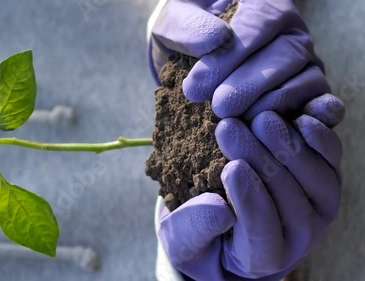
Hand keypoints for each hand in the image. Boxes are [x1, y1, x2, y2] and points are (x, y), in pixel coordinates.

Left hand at [151, 0, 327, 119]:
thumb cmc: (185, 35)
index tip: (196, 88)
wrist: (189, 58)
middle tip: (220, 108)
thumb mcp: (174, 22)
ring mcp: (305, 60)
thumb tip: (216, 39)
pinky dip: (308, 119)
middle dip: (251, 84)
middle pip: (286, 54)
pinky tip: (276, 131)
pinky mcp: (310, 91)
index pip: (258, 23)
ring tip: (236, 121)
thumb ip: (189, 26)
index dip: (229, 57)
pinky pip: (321, 104)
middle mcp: (291, 29)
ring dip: (271, 104)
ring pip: (306, 80)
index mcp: (263, 2)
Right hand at [158, 109, 341, 279]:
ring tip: (259, 118)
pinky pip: (332, 157)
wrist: (229, 222)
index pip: (262, 231)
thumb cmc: (202, 234)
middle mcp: (298, 235)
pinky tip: (295, 116)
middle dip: (259, 160)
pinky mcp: (325, 178)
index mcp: (262, 257)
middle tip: (228, 128)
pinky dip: (318, 135)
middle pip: (289, 197)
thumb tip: (220, 208)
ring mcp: (317, 207)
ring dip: (288, 144)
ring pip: (317, 178)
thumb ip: (194, 229)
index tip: (230, 168)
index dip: (249, 200)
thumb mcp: (183, 240)